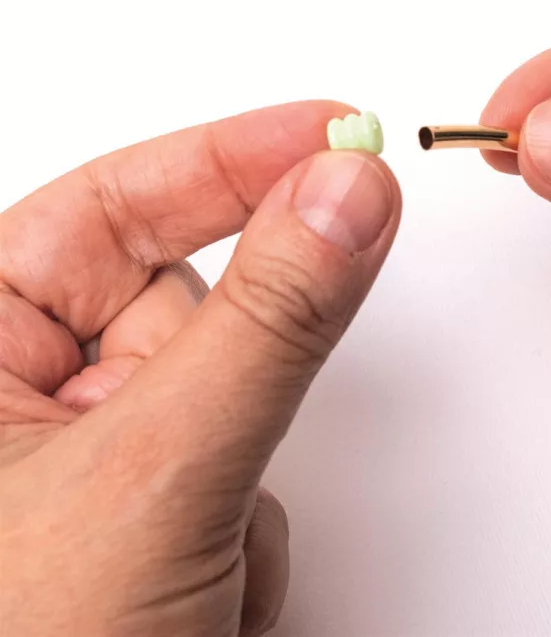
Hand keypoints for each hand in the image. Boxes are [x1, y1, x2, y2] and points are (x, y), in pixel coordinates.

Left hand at [0, 102, 400, 635]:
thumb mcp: (155, 479)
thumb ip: (270, 323)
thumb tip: (348, 192)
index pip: (116, 203)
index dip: (233, 155)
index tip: (338, 130)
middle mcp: (15, 393)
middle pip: (185, 303)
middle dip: (230, 374)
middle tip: (217, 440)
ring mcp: (85, 458)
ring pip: (230, 397)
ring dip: (237, 474)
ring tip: (186, 568)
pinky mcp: (148, 512)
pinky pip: (242, 470)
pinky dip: (245, 531)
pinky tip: (199, 600)